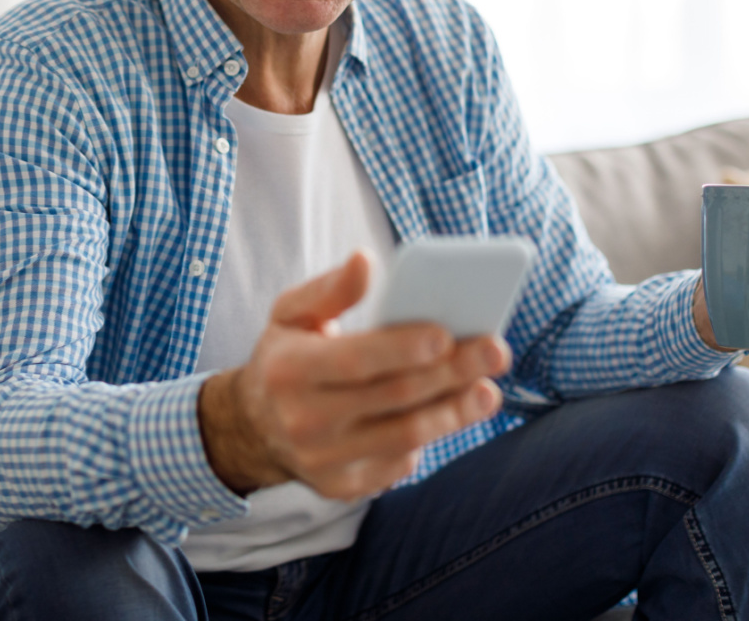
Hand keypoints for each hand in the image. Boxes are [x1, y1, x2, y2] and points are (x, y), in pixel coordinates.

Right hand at [197, 250, 511, 499]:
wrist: (252, 428)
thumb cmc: (284, 358)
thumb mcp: (290, 315)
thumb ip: (330, 288)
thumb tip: (366, 261)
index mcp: (290, 370)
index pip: (355, 360)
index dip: (403, 348)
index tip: (447, 333)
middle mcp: (304, 421)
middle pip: (394, 396)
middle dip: (451, 373)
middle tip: (495, 351)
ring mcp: (323, 460)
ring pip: (406, 435)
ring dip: (455, 412)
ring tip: (488, 389)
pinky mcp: (342, 487)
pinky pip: (399, 463)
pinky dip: (428, 438)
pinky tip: (449, 414)